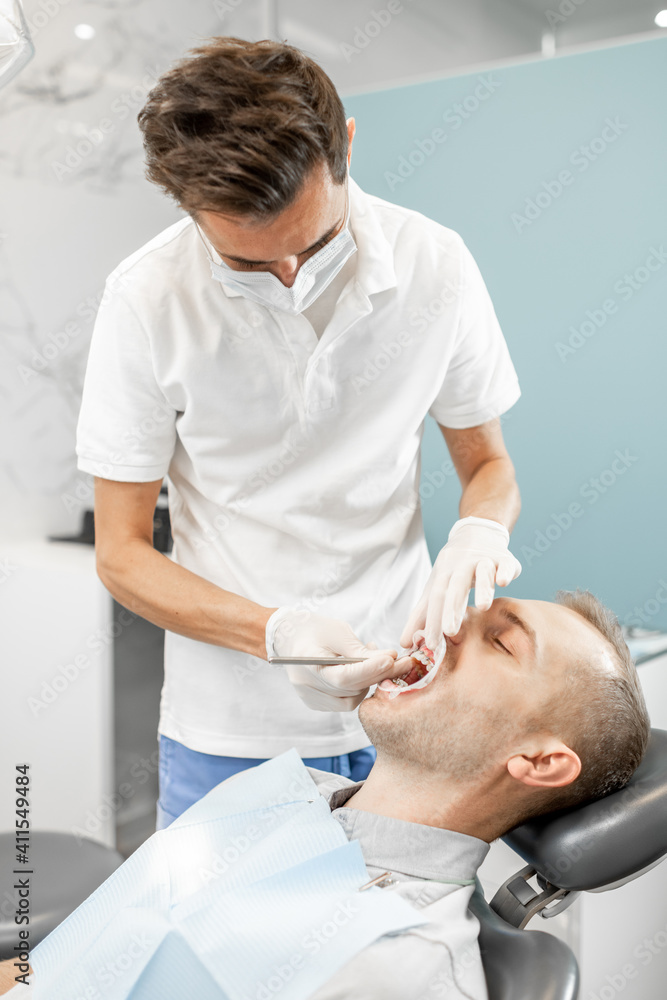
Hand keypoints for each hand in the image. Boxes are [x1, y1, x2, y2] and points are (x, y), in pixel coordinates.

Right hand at [265, 608, 398, 711]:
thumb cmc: (312, 629)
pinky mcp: (318, 702)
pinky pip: (346, 701)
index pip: (344, 676)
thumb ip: (360, 649)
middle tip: (403, 660)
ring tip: (376, 659)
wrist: (287, 637)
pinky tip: (363, 672)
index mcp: (308, 664)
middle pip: (351, 688)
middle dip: (380, 674)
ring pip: (352, 697)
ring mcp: (311, 698)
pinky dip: (359, 688)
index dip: (370, 670)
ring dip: (370, 681)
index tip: (392, 659)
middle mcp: (307, 687)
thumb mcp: (337, 631)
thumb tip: (390, 659)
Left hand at [400, 516, 520, 648]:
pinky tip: (503, 582)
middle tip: (450, 632)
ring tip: (483, 607)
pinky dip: (505, 571)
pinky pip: (506, 564)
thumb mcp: (435, 586)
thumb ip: (421, 615)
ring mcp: (483, 559)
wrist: (477, 533)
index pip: (436, 598)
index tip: (431, 645)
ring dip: (482, 588)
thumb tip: (404, 643)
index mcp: (443, 573)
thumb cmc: (454, 568)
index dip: (433, 621)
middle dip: (452, 608)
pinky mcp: (504, 558)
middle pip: (455, 586)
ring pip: (482, 572)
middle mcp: (461, 564)